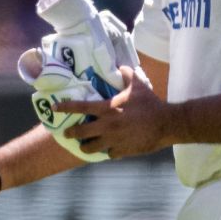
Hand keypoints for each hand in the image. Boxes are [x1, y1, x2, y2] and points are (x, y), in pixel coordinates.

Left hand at [52, 66, 174, 159]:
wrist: (166, 124)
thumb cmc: (150, 104)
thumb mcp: (138, 85)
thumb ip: (126, 75)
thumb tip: (120, 66)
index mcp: (108, 109)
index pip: (80, 107)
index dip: (65, 107)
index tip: (54, 108)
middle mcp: (107, 126)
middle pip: (80, 132)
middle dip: (71, 133)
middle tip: (68, 133)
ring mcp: (113, 140)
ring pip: (91, 148)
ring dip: (86, 146)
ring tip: (85, 145)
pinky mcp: (122, 151)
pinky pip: (108, 154)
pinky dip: (107, 151)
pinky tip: (109, 149)